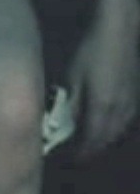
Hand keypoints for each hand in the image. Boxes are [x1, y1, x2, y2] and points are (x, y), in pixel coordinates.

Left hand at [66, 11, 139, 158]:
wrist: (120, 32)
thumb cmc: (91, 53)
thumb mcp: (73, 79)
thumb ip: (71, 106)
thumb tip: (62, 127)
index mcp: (103, 109)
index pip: (91, 142)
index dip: (80, 155)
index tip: (68, 161)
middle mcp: (121, 111)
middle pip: (106, 141)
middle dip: (91, 151)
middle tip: (74, 154)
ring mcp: (132, 104)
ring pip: (118, 133)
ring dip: (102, 141)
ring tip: (86, 142)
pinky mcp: (136, 96)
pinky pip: (125, 122)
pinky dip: (113, 130)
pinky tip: (103, 125)